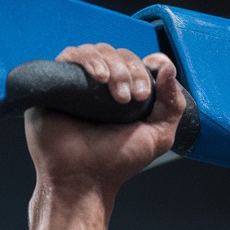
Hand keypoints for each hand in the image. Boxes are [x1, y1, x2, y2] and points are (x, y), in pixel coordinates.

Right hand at [24, 44, 184, 203]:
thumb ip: (172, 104)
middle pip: (118, 54)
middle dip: (130, 71)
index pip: (136, 63)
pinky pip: (71, 56)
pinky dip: (89, 61)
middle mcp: (101, 88)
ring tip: (117, 96)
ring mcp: (79, 84)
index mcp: (124, 96)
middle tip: (132, 98)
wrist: (83, 179)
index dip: (144, 68)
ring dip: (113, 67)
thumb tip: (167, 66)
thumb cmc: (116, 164)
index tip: (145, 91)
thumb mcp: (158, 137)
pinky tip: (99, 78)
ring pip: (97, 51)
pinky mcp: (57, 83)